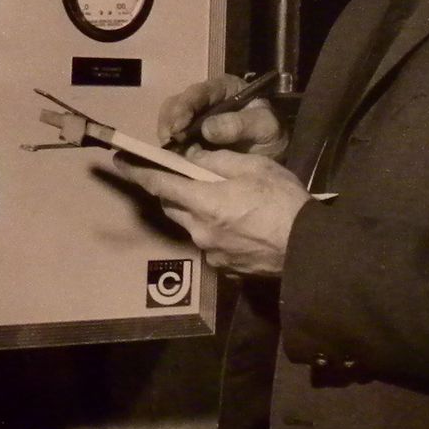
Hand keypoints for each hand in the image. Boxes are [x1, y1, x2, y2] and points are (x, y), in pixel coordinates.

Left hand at [113, 147, 309, 274]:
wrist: (308, 249)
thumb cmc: (283, 202)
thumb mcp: (253, 168)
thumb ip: (216, 162)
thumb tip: (192, 159)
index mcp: (204, 203)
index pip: (159, 183)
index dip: (138, 171)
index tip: (120, 161)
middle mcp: (199, 230)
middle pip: (172, 206)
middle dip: (172, 190)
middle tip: (185, 177)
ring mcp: (211, 253)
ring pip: (190, 225)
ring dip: (196, 211)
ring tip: (223, 202)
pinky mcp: (224, 268)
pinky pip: (209, 243)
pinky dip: (214, 230)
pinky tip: (238, 226)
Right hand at [157, 75, 287, 157]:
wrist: (274, 156)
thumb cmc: (271, 134)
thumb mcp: (265, 127)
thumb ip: (240, 124)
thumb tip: (207, 129)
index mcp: (224, 88)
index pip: (200, 92)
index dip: (185, 106)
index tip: (179, 126)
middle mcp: (204, 100)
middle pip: (177, 104)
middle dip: (170, 122)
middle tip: (170, 142)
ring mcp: (194, 118)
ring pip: (169, 120)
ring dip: (167, 136)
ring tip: (170, 152)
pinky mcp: (189, 137)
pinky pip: (173, 139)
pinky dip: (170, 149)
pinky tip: (173, 159)